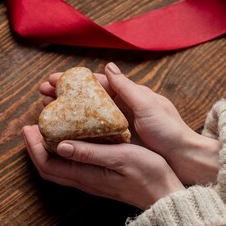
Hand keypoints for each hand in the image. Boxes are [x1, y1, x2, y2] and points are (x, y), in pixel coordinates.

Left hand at [22, 125, 183, 209]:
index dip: (34, 147)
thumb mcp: (120, 157)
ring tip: (46, 129)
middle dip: (35, 148)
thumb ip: (90, 153)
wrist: (166, 196)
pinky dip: (63, 151)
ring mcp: (92, 181)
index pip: (48, 165)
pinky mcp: (100, 178)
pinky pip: (72, 166)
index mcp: (86, 175)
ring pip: (59, 168)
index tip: (28, 127)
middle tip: (31, 126)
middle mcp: (85, 181)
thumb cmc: (148, 175)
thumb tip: (60, 145)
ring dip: (47, 149)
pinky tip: (70, 138)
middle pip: (48, 168)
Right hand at [40, 63, 219, 185]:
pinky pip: (93, 135)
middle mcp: (121, 109)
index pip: (95, 84)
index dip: (72, 81)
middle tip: (41, 94)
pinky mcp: (118, 143)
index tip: (52, 80)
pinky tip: (60, 133)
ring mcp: (119, 127)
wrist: (184, 158)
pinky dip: (76, 131)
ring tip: (44, 110)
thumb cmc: (169, 131)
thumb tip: (108, 67)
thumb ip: (126, 88)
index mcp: (130, 96)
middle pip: (86, 99)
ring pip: (86, 116)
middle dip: (63, 95)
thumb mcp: (148, 106)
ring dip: (65, 112)